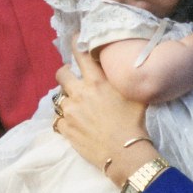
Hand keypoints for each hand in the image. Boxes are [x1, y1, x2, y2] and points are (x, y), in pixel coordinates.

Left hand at [55, 45, 153, 185]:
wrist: (125, 153)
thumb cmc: (134, 123)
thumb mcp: (134, 95)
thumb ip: (123, 81)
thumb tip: (125, 70)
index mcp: (97, 82)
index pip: (80, 54)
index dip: (75, 43)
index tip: (74, 39)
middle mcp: (80, 93)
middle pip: (61, 74)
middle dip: (66, 74)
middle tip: (73, 80)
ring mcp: (70, 111)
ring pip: (58, 98)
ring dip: (66, 100)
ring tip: (76, 108)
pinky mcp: (65, 129)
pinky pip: (57, 120)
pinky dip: (64, 121)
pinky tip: (74, 125)